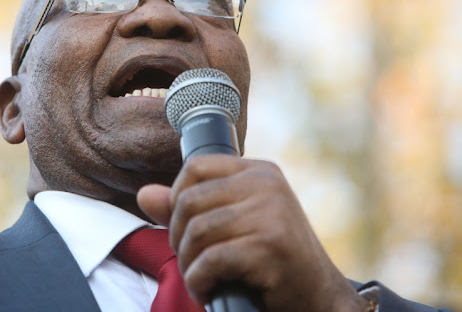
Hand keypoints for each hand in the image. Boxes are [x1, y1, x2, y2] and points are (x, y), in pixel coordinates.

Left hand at [138, 155, 368, 311]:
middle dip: (178, 237)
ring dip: (188, 264)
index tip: (183, 226)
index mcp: (259, 172)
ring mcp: (271, 213)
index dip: (176, 196)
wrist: (319, 297)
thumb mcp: (233, 224)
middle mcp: (266, 185)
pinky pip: (212, 259)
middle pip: (190, 200)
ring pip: (198, 231)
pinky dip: (199, 280)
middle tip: (190, 262)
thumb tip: (144, 195)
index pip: (196, 166)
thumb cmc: (271, 260)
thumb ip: (188, 208)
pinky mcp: (270, 246)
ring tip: (198, 279)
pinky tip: (206, 291)